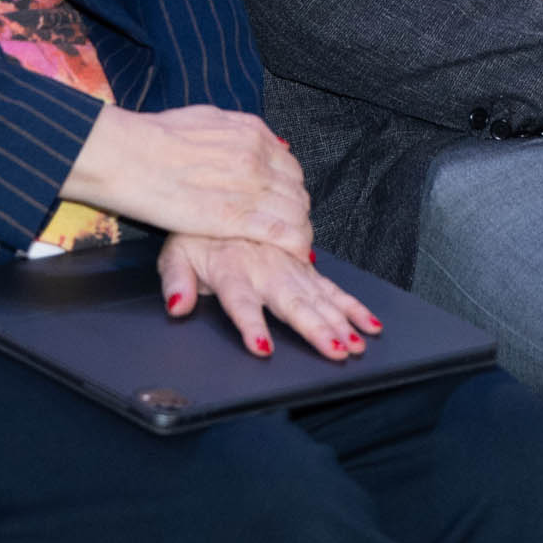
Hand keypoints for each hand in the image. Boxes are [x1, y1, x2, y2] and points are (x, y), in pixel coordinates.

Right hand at [61, 104, 310, 255]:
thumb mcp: (203, 118)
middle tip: (287, 227)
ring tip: (292, 245)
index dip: (289, 188)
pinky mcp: (234, 217)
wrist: (126, 154)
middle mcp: (256, 156)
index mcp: (250, 132)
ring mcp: (248, 187)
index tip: (283, 202)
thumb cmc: (152, 136)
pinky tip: (294, 254)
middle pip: (296, 190)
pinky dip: (293, 244)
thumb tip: (252, 137)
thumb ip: (233, 130)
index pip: (289, 166)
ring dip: (298, 231)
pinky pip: (280, 232)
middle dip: (296, 211)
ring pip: (294, 213)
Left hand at [159, 233, 383, 361]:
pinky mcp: (304, 265)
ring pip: (317, 297)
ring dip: (338, 321)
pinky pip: (331, 287)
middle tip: (335, 350)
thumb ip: (176, 280)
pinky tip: (366, 323)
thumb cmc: (199, 230)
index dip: (251, 324)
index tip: (262, 345)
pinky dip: (351, 305)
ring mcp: (289, 266)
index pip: (240, 301)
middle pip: (291, 302)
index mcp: (232, 268)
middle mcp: (265, 268)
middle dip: (315, 328)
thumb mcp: (175, 252)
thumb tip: (177, 306)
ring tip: (353, 343)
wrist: (224, 192)